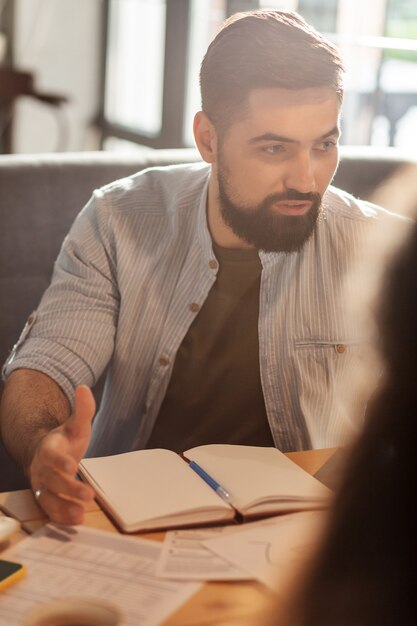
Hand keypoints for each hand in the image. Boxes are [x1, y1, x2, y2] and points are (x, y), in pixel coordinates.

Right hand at [29, 385, 95, 524]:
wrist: (48, 454)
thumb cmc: (65, 440)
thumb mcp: (76, 425)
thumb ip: (83, 409)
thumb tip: (84, 387)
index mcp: (48, 448)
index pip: (50, 455)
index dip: (59, 461)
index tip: (72, 465)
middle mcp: (41, 469)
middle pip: (51, 480)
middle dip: (68, 488)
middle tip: (88, 495)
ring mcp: (41, 486)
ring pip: (47, 499)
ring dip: (62, 507)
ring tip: (79, 514)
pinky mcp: (46, 499)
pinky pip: (50, 510)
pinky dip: (61, 517)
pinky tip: (76, 521)